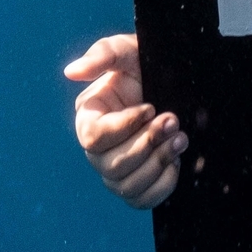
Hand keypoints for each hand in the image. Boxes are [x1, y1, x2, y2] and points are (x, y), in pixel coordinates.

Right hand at [64, 33, 186, 208]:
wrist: (179, 85)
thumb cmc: (146, 66)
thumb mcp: (128, 51)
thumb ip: (102, 55)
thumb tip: (71, 72)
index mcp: (89, 119)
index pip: (94, 138)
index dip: (125, 126)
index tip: (150, 107)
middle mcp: (98, 150)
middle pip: (112, 165)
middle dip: (147, 143)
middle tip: (173, 121)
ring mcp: (116, 171)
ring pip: (127, 186)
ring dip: (158, 162)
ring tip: (180, 139)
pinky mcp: (138, 186)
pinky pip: (143, 200)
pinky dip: (163, 184)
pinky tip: (177, 160)